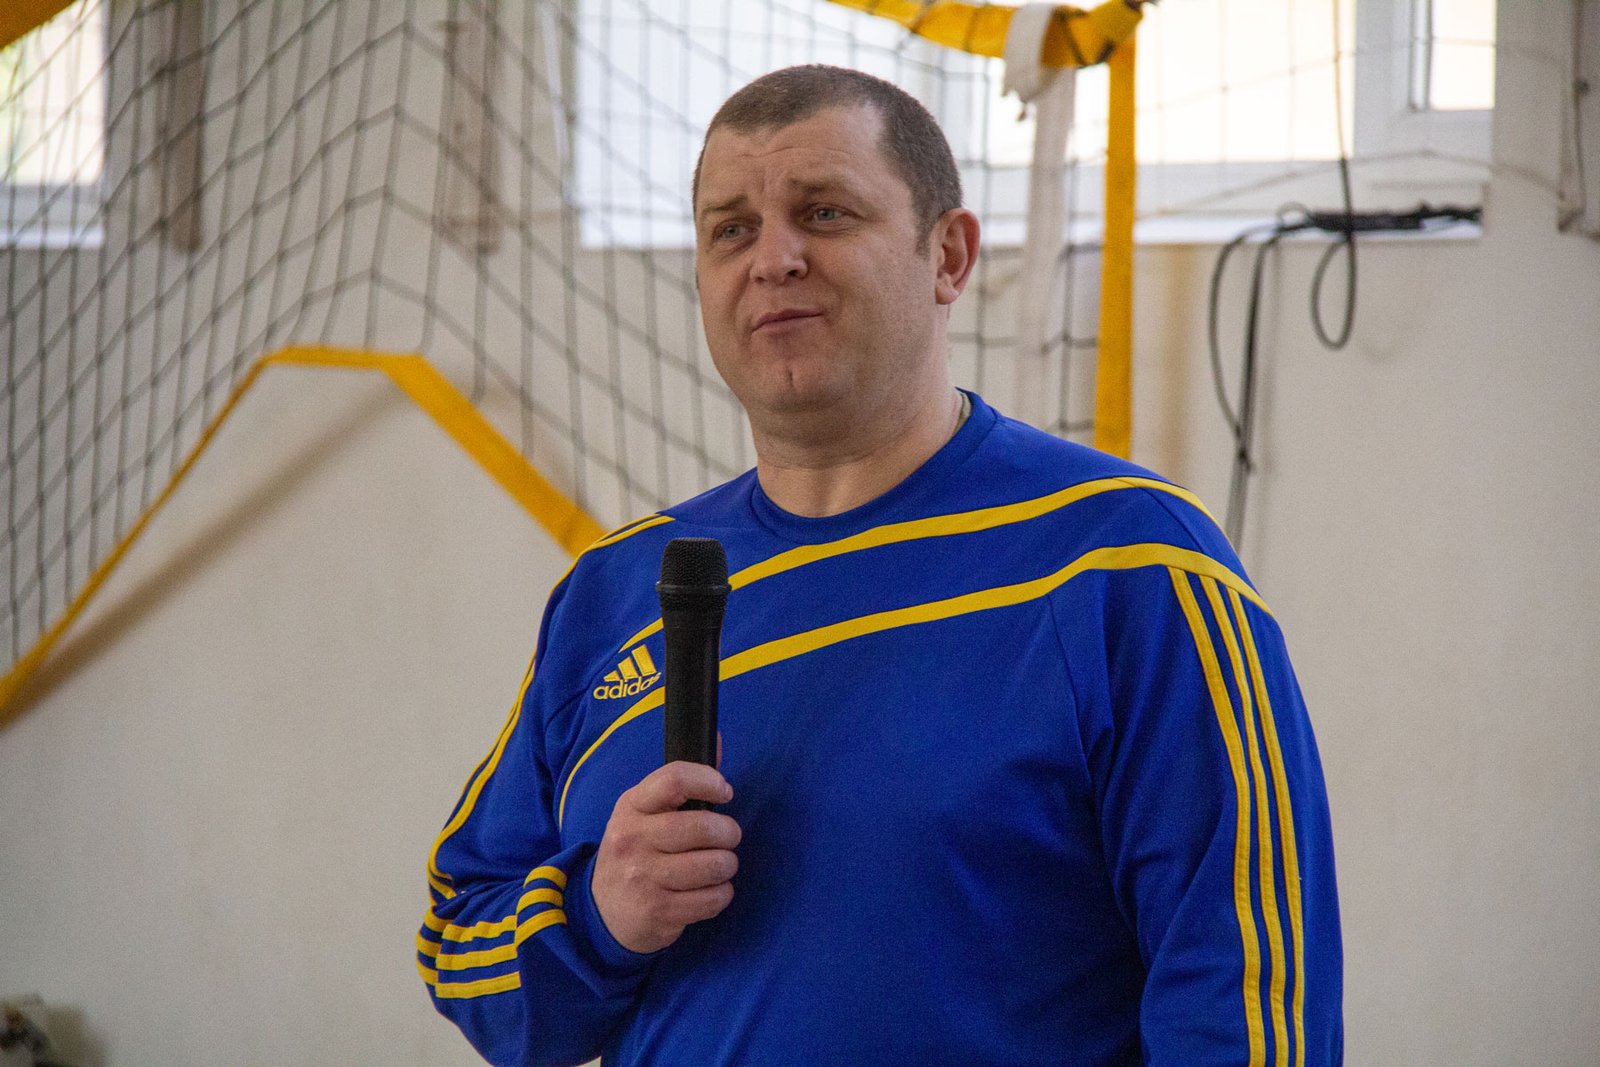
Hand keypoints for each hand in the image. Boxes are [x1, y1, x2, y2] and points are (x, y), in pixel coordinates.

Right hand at [590, 761, 740, 953]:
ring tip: (718, 865)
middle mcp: (633, 840)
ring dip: (727, 865)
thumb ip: (683, 781)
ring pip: (714, 865)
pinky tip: (709, 890)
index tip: (725, 792)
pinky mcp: (658, 912)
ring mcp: (643, 878)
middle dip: (729, 833)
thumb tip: (716, 738)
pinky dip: (721, 894)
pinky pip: (713, 899)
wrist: (602, 910)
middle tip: (727, 837)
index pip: (675, 779)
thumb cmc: (635, 851)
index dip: (710, 781)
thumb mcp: (644, 812)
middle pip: (703, 827)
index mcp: (631, 806)